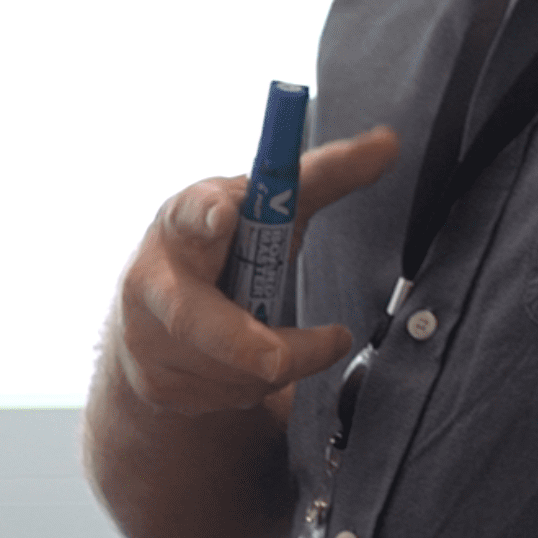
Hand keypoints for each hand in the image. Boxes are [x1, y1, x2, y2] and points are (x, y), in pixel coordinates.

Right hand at [109, 126, 401, 417]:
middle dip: (248, 343)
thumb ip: (324, 176)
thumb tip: (389, 142)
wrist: (151, 319)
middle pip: (196, 321)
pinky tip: (248, 363)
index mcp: (183, 223)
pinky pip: (237, 396)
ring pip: (238, 368)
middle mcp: (154, 281)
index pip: (189, 215)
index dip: (207, 214)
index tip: (223, 213)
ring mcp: (148, 340)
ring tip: (285, 337)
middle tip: (295, 353)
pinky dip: (260, 385)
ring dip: (283, 360)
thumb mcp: (263, 209)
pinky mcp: (158, 388)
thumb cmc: (219, 247)